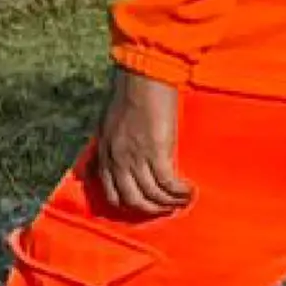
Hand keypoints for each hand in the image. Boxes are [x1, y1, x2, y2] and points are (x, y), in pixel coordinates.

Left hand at [89, 67, 189, 219]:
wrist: (143, 75)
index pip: (111, 193)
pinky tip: (189, 191)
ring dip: (169, 203)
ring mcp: (136, 158)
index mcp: (104, 153)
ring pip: (152, 195)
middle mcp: (117, 159)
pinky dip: (180, 192)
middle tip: (167, 208)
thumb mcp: (107, 123)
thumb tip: (97, 165)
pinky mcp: (157, 152)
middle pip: (133, 200)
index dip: (129, 204)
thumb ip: (106, 146)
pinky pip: (169, 184)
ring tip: (182, 200)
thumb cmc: (128, 93)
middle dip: (151, 209)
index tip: (145, 205)